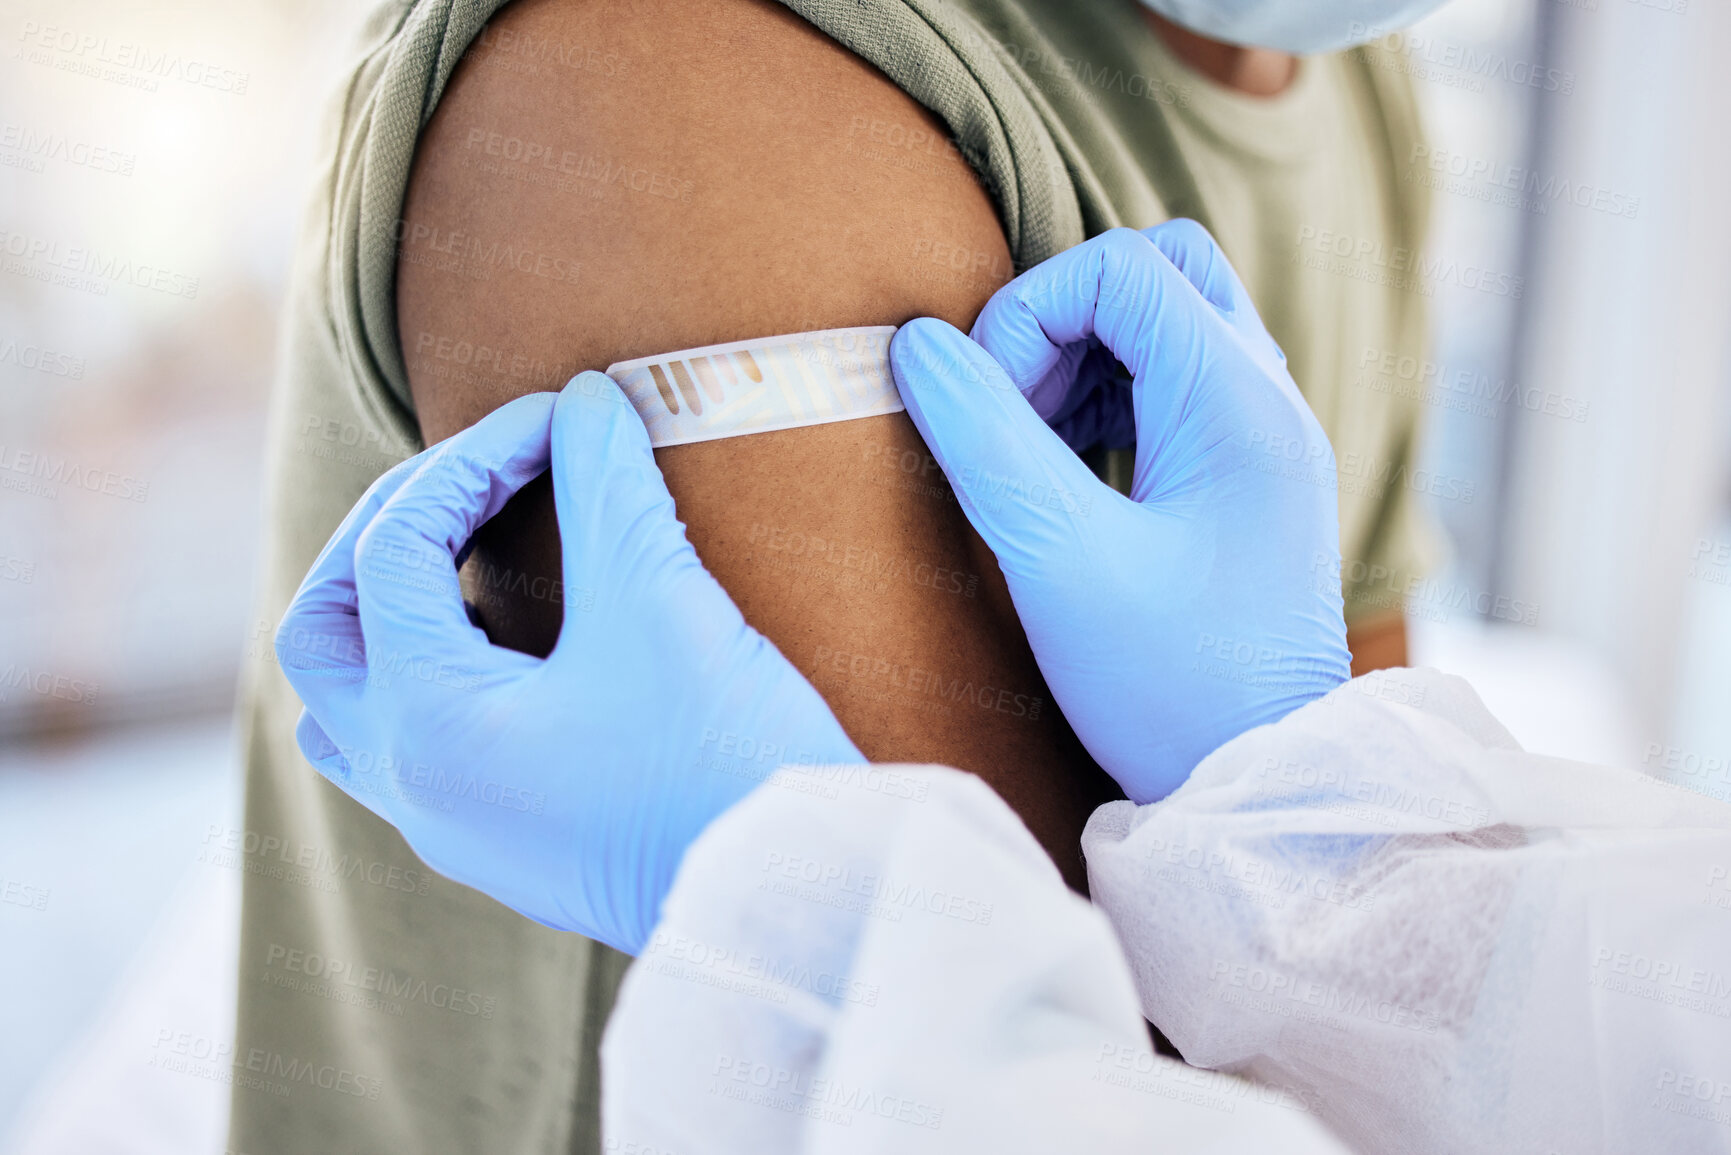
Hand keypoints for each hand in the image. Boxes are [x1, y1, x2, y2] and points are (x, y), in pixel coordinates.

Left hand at [275, 378, 860, 954]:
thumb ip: (607, 489)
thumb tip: (583, 401)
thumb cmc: (723, 761)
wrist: (793, 901)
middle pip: (320, 630)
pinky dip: (429, 671)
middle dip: (385, 532)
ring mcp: (448, 824)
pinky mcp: (498, 844)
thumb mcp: (662, 606)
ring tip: (465, 554)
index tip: (555, 422)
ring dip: (384, 615)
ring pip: (345, 704)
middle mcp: (413, 783)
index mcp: (428, 722)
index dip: (470, 459)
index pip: (398, 549)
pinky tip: (510, 639)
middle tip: (471, 479)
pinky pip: (407, 746)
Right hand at [889, 222, 1349, 802]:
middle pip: (1162, 269)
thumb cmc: (1169, 684)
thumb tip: (918, 344)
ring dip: (1084, 355)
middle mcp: (1269, 398)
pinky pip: (1178, 381)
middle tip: (1014, 403)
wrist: (1261, 778)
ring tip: (1031, 440)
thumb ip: (984, 440)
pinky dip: (1112, 397)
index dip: (1029, 315)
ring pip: (1170, 318)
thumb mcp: (1058, 559)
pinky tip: (1069, 466)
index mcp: (1237, 400)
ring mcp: (1268, 435)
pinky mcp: (1252, 474)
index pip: (1121, 268)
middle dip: (1065, 315)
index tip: (988, 408)